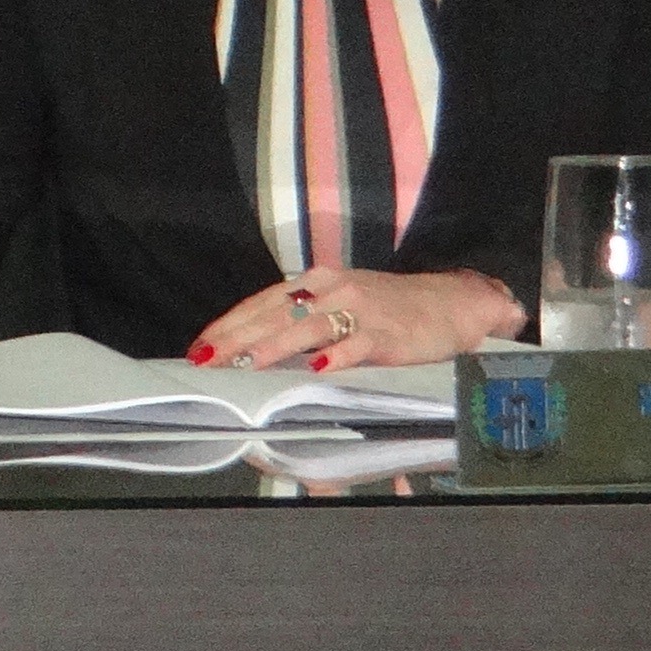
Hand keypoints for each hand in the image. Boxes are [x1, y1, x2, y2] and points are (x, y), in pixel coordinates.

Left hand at [189, 265, 522, 373]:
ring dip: (276, 346)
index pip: (262, 303)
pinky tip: (318, 368)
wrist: (451, 303)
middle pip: (276, 315)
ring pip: (310, 328)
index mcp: (316, 283)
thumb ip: (299, 321)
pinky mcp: (389, 333)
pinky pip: (359, 345)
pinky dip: (338, 355)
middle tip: (206, 360)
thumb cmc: (387, 308)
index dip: (229, 325)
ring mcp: (362, 310)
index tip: (199, 347)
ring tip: (247, 364)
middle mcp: (334, 290)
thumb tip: (250, 347)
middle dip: (237, 338)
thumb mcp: (338, 305)